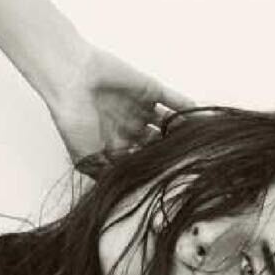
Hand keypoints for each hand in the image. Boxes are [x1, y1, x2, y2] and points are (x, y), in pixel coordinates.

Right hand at [47, 44, 195, 172]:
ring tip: (200, 143)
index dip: (154, 169)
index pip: (141, 161)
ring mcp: (140, 108)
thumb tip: (122, 194)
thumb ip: (106, 176)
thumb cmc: (73, 121)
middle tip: (191, 162)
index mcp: (114, 146)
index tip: (171, 179)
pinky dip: (187, 108)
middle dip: (171, 152)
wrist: (72, 81)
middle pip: (157, 144)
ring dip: (182, 132)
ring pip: (168, 123)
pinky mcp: (149, 89)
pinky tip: (202, 118)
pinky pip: (173, 100)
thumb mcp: (86, 159)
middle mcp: (129, 128)